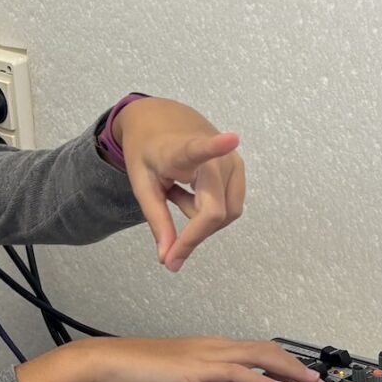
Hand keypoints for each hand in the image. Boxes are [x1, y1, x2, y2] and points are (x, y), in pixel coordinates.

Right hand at [18, 337, 323, 381]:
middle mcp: (214, 345)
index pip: (258, 353)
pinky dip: (262, 379)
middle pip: (268, 351)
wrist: (107, 360)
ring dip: (291, 371)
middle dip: (299, 367)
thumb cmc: (137, 369)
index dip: (287, 365)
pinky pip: (237, 372)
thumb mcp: (185, 380)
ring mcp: (206, 354)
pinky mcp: (196, 367)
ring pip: (260, 357)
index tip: (306, 380)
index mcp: (211, 348)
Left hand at [111, 99, 246, 270]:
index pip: (200, 150)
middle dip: (192, 233)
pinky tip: (190, 192)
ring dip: (200, 219)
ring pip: (226, 214)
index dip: (217, 146)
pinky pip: (229, 206)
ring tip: (176, 194)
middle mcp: (215, 156)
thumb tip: (169, 259)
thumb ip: (157, 221)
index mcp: (182, 152)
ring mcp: (233, 162)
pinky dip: (208, 211)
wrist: (160, 121)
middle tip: (166, 226)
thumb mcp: (142, 185)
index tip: (232, 138)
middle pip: (214, 212)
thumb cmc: (148, 152)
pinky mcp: (239, 169)